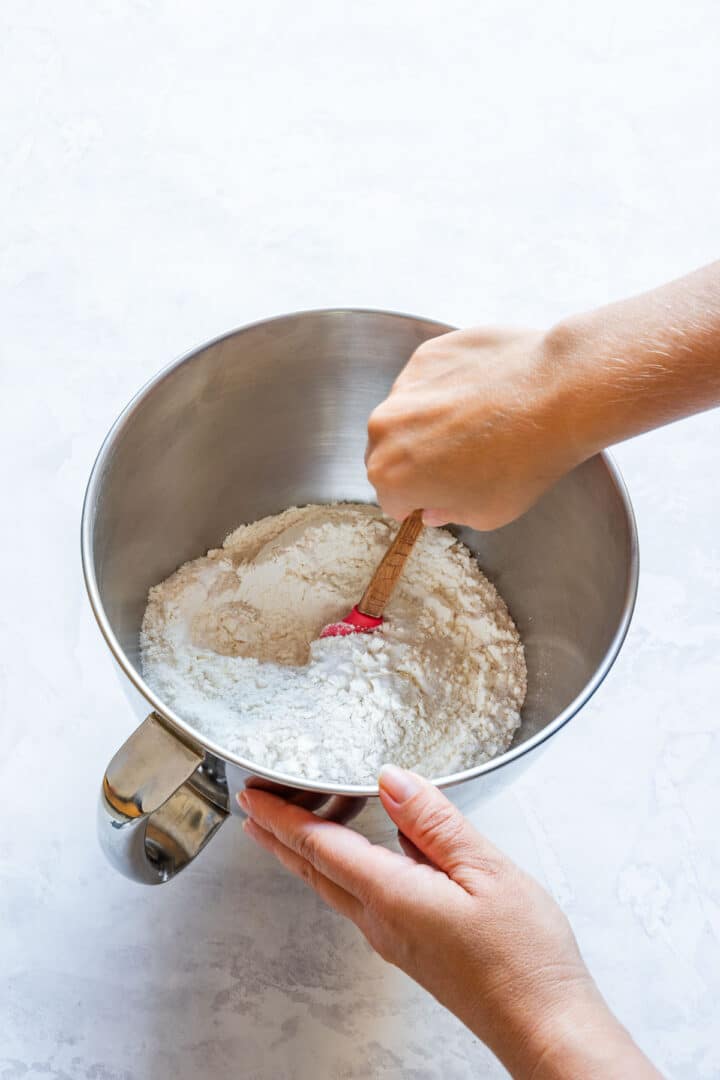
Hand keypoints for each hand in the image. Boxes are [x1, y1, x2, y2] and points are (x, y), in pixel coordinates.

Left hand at [239, 767, 658, 1077]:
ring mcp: (394, 940)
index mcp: (392, 897)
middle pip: (317, 870)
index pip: (321, 847)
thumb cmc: (525, 958)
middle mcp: (381, 922)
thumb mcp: (486, 871)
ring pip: (335, 886)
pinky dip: (343, 869)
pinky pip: (362, 899)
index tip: (254, 795)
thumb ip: (434, 822)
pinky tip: (358, 858)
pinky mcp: (411, 949)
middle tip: (254, 807)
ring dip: (308, 853)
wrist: (544, 1028)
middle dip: (280, 836)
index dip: (283, 817)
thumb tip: (390, 780)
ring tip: (287, 830)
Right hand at [365, 326, 577, 529]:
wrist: (556, 395)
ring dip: (429, 422)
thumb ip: (448, 514)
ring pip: (406, 414)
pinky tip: (484, 393)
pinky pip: (427, 380)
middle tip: (462, 460)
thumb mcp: (487, 514)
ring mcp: (404, 385)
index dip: (419, 500)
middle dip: (416, 460)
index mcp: (389, 475)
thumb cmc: (522, 463)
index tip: (442, 493)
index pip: (392, 499)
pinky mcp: (426, 355)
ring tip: (478, 423)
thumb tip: (434, 507)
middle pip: (390, 453)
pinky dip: (447, 389)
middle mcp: (383, 428)